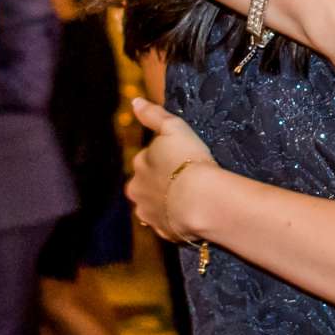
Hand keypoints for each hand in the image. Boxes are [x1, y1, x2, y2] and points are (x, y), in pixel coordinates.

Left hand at [127, 97, 216, 243]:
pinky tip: (189, 216)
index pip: (146, 160)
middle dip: (160, 184)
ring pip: (154, 206)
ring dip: (165, 203)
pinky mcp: (163, 232)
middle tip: (184, 180)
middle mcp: (137, 191)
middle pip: (145, 185)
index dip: (164, 159)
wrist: (200, 200)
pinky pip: (167, 225)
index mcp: (138, 166)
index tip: (181, 159)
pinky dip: (175, 221)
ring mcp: (148, 214)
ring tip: (188, 200)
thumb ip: (153, 115)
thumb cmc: (188, 159)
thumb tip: (134, 101)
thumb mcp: (173, 128)